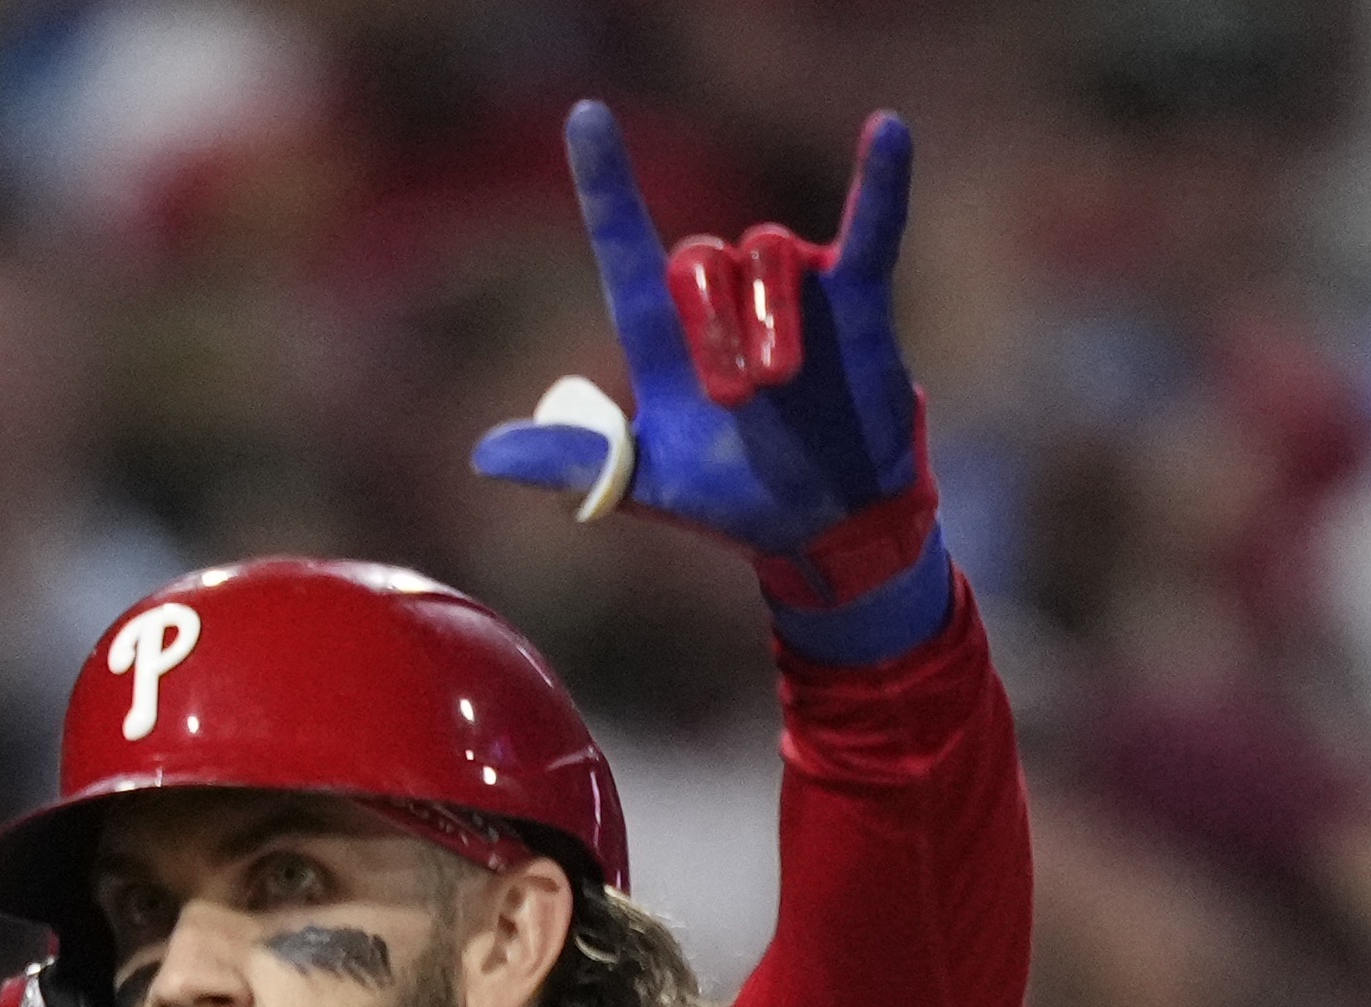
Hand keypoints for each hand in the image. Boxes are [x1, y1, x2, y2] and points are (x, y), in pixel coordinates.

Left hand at [466, 104, 943, 653]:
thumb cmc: (728, 496)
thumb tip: (483, 455)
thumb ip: (578, 462)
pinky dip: (881, 183)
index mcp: (663, 333)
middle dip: (713, 330)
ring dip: (770, 320)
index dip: (605, 185)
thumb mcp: (645, 487)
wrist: (820, 525)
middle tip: (736, 401)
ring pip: (769, 254)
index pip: (624, 246)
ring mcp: (791, 290)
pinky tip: (887, 132)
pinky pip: (870, 227)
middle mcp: (723, 296)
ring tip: (782, 383)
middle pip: (699, 260)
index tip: (586, 117)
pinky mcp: (855, 296)